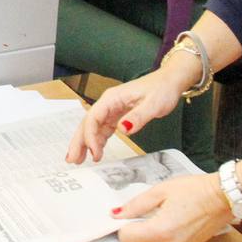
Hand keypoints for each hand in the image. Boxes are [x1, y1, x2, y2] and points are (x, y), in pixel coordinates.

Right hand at [66, 64, 193, 162]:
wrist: (168, 82)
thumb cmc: (161, 89)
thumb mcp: (153, 104)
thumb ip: (137, 117)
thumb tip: (123, 129)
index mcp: (112, 98)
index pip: (93, 118)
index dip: (90, 136)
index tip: (95, 153)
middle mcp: (108, 104)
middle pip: (87, 123)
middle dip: (78, 141)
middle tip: (72, 159)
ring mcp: (111, 110)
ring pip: (93, 128)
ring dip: (84, 143)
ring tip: (78, 159)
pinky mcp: (117, 116)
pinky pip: (103, 130)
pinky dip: (97, 141)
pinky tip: (95, 152)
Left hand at [112, 173, 231, 241]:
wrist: (223, 196)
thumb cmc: (195, 190)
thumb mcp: (160, 191)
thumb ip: (136, 204)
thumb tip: (117, 213)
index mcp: (161, 230)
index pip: (126, 238)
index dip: (119, 227)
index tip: (119, 216)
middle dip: (128, 235)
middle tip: (130, 217)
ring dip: (141, 238)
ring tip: (147, 216)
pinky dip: (155, 239)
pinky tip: (161, 221)